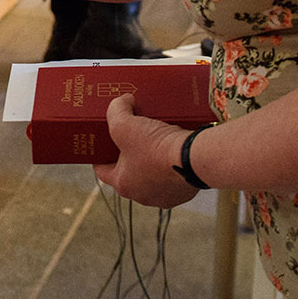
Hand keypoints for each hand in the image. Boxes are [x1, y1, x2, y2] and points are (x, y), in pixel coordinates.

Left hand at [93, 93, 202, 208]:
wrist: (195, 158)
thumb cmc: (157, 148)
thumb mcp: (125, 123)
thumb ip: (116, 110)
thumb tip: (122, 103)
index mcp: (123, 184)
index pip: (104, 170)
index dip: (102, 154)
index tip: (104, 143)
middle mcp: (143, 195)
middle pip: (130, 170)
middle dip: (130, 152)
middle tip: (133, 135)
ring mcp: (166, 195)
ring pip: (154, 174)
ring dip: (153, 158)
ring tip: (157, 138)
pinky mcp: (185, 191)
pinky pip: (175, 174)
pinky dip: (173, 162)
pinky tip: (175, 146)